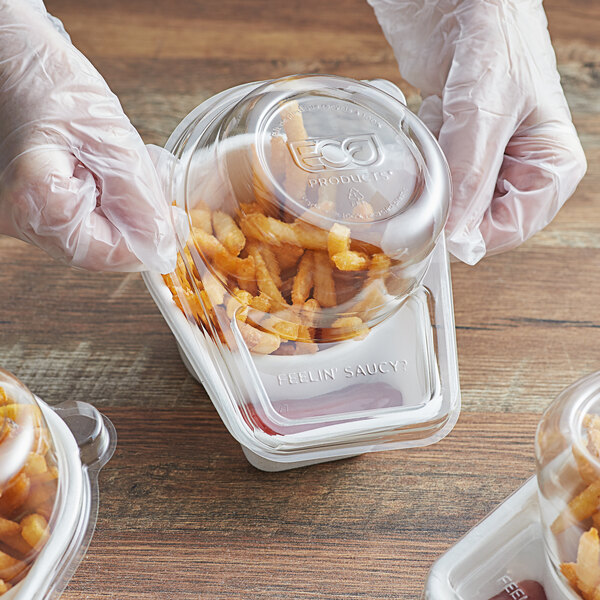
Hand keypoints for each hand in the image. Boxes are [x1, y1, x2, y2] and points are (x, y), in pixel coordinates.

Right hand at [0, 1, 175, 271]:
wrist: (12, 55)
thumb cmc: (50, 83)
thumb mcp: (111, 139)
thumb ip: (139, 199)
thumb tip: (162, 245)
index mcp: (36, 201)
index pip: (103, 253)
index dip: (147, 244)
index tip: (177, 225)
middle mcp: (21, 217)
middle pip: (98, 245)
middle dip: (139, 221)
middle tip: (161, 186)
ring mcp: (23, 212)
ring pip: (94, 230)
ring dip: (129, 205)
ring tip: (144, 166)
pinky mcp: (34, 202)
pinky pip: (82, 214)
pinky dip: (111, 195)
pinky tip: (121, 165)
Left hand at [368, 0, 586, 263]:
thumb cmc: (495, 30)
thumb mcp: (484, 108)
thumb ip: (470, 174)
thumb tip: (457, 236)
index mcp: (550, 165)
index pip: (510, 229)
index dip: (470, 234)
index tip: (434, 229)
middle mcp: (517, 168)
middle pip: (474, 218)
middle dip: (444, 200)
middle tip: (426, 172)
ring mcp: (482, 158)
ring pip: (446, 197)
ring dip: (427, 172)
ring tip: (432, 128)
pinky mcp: (451, 145)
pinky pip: (427, 171)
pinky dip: (416, 153)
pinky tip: (424, 115)